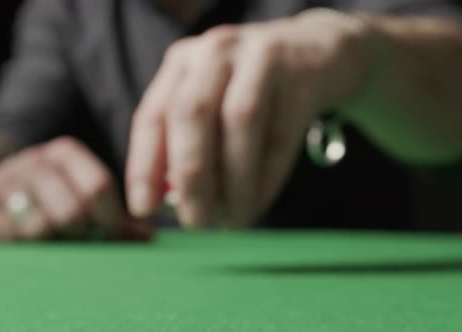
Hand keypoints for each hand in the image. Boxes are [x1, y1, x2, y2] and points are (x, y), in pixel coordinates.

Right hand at [0, 136, 151, 241]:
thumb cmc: (50, 192)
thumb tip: (150, 236)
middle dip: (81, 233)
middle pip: (74, 210)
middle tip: (78, 237)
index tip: (111, 234)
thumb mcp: (79, 192)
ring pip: (43, 226)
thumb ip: (113, 214)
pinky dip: (26, 244)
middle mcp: (36, 160)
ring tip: (53, 235)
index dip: (110, 218)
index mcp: (66, 153)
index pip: (99, 186)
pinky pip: (13, 236)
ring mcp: (6, 180)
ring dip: (53, 240)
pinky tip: (27, 236)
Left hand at [126, 9, 370, 227]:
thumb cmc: (254, 90)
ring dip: (234, 182)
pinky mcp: (301, 73)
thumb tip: (172, 202)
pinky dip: (267, 177)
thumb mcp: (215, 102)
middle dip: (191, 177)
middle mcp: (216, 52)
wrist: (317, 52)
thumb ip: (189, 144)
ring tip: (233, 220)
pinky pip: (282, 132)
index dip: (144, 165)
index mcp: (183, 62)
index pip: (153, 115)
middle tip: (196, 223)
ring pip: (240, 121)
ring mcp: (260, 56)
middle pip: (192, 114)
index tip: (144, 208)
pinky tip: (258, 204)